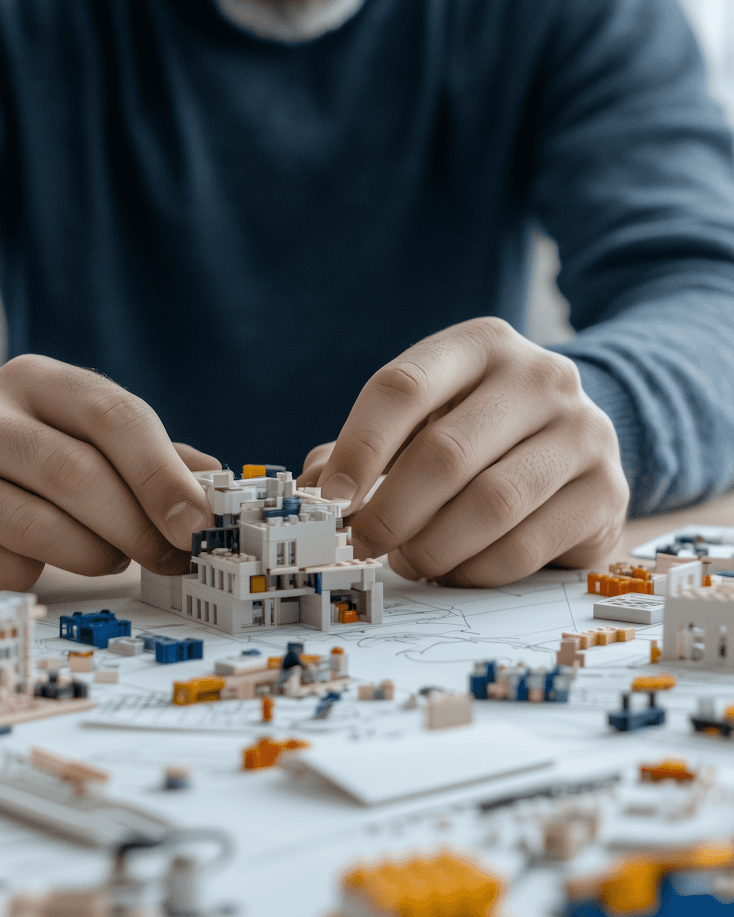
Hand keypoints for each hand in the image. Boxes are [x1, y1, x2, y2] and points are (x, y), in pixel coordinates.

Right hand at [0, 356, 218, 590]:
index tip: (198, 524)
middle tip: (168, 557)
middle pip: (73, 474)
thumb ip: (156, 457)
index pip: (110, 416)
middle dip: (135, 528)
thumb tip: (212, 487)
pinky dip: (39, 576)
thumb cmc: (43, 454)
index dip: (162, 475)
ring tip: (112, 556)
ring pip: (34, 527)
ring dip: (93, 555)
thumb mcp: (94, 436)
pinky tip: (46, 563)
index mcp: (32, 378)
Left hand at [298, 319, 628, 585]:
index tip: (330, 501)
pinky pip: (524, 546)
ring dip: (432, 547)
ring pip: (489, 505)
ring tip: (409, 560)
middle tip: (363, 545)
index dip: (358, 449)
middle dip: (390, 513)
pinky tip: (456, 568)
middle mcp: (539, 377)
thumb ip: (360, 450)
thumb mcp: (420, 421)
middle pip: (444, 454)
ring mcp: (582, 432)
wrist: (575, 440)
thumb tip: (309, 490)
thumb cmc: (476, 431)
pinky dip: (474, 570)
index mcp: (479, 345)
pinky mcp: (606, 492)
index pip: (402, 388)